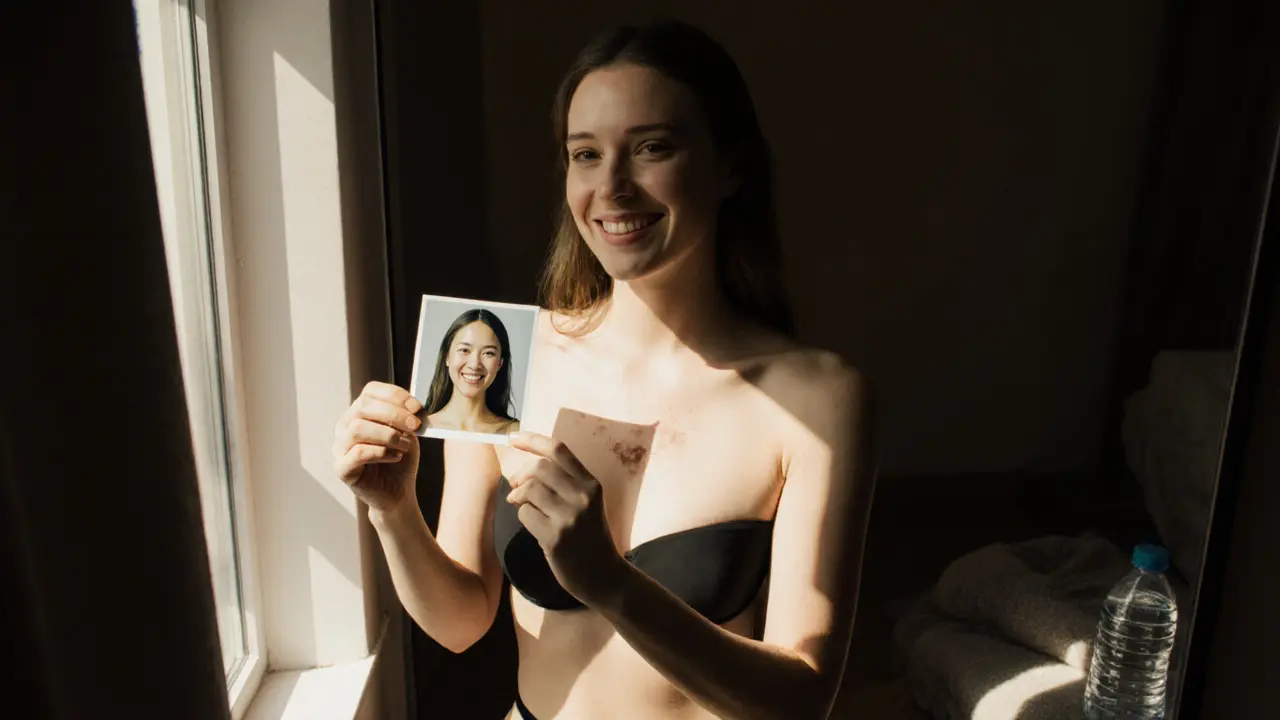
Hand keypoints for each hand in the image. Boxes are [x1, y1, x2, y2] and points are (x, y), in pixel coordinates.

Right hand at [332, 381, 422, 513]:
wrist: (398, 491)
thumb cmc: (401, 458)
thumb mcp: (407, 432)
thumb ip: (405, 417)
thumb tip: (412, 407)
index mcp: (360, 411)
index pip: (370, 391)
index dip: (395, 395)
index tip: (417, 408)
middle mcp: (345, 425)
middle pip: (363, 407)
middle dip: (394, 414)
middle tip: (416, 426)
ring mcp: (340, 446)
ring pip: (358, 428)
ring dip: (388, 435)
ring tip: (405, 445)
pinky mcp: (341, 468)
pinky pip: (357, 453)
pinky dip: (381, 453)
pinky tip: (396, 457)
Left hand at [506, 431, 626, 604]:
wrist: (603, 576)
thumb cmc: (589, 537)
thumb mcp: (587, 504)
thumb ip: (565, 484)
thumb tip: (526, 469)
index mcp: (592, 484)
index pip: (559, 450)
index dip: (532, 440)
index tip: (513, 437)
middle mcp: (583, 497)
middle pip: (539, 468)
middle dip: (521, 476)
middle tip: (516, 488)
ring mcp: (570, 517)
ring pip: (529, 490)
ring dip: (518, 497)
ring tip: (522, 506)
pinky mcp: (555, 538)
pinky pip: (525, 515)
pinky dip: (523, 517)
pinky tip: (534, 527)